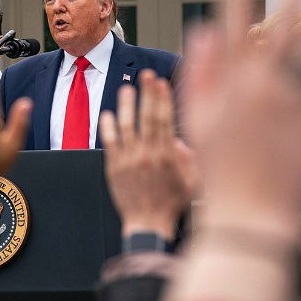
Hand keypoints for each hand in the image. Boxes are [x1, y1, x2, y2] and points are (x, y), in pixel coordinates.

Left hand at [99, 69, 196, 240]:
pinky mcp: (113, 167)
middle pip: (146, 117)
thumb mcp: (192, 181)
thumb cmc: (171, 204)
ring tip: (126, 88)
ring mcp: (128, 160)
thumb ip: (190, 157)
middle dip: (147, 94)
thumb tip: (179, 139)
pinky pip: (108, 142)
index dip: (162, 99)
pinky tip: (108, 114)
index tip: (161, 83)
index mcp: (167, 157)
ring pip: (126, 126)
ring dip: (126, 105)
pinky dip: (107, 127)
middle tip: (146, 76)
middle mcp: (147, 155)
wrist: (147, 224)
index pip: (165, 120)